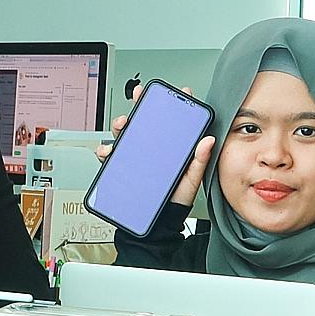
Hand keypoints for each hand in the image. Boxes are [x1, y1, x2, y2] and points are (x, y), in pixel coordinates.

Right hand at [95, 85, 214, 208]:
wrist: (159, 223)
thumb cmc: (176, 199)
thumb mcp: (192, 179)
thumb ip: (199, 160)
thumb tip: (209, 140)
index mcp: (170, 148)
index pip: (171, 122)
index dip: (173, 103)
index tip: (178, 92)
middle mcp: (152, 149)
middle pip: (144, 121)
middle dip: (140, 105)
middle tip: (140, 99)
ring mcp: (136, 157)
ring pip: (125, 134)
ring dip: (121, 125)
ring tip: (123, 125)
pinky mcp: (122, 168)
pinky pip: (111, 156)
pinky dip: (105, 150)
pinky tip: (109, 151)